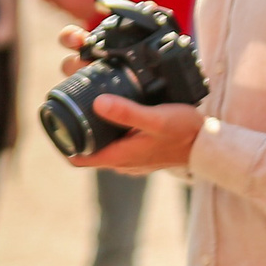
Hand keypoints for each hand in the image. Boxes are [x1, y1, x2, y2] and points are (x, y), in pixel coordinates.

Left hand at [67, 95, 204, 172]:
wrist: (212, 147)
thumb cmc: (186, 133)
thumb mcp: (156, 119)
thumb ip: (128, 112)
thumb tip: (98, 103)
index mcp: (120, 157)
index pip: (78, 159)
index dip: (61, 143)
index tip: (53, 120)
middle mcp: (123, 162)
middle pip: (87, 151)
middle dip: (75, 131)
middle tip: (68, 104)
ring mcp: (132, 159)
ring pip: (102, 145)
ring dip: (92, 129)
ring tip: (86, 104)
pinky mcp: (142, 152)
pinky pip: (116, 142)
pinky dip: (109, 130)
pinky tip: (111, 112)